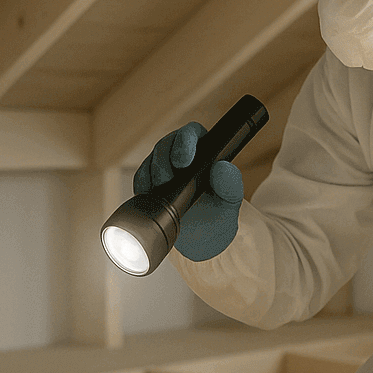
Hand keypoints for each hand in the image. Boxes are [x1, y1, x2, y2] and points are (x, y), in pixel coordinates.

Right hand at [133, 121, 243, 261]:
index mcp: (206, 152)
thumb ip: (231, 186)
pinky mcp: (151, 181)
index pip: (192, 133)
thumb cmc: (218, 215)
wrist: (200, 238)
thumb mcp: (230, 204)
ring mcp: (165, 167)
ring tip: (159, 189)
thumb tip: (222, 167)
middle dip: (163, 160)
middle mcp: (184, 155)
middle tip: (166, 180)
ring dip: (152, 173)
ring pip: (152, 158)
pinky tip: (146, 194)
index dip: (184, 142)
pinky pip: (141, 176)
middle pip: (167, 143)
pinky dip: (141, 184)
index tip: (182, 161)